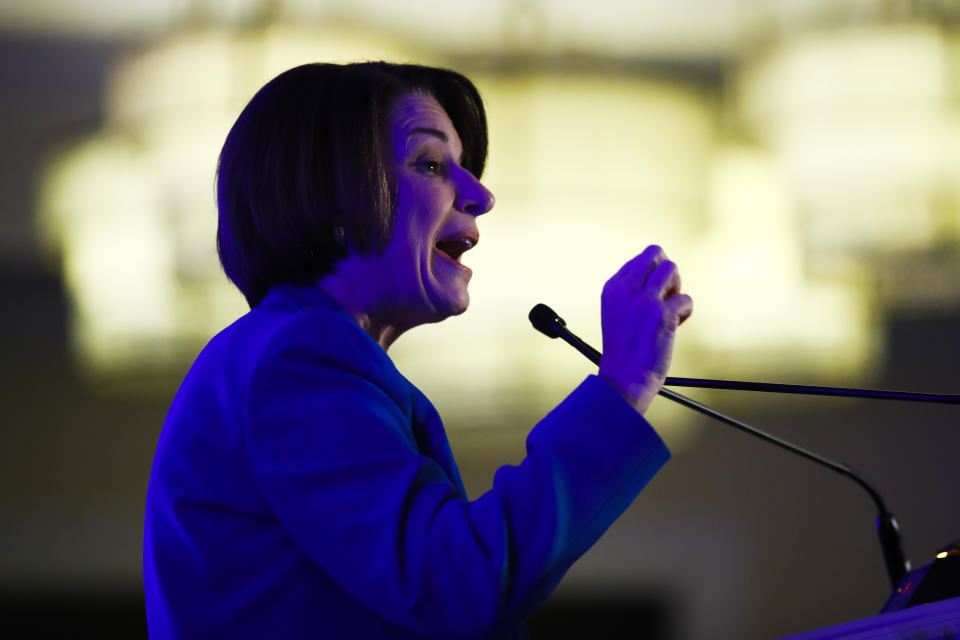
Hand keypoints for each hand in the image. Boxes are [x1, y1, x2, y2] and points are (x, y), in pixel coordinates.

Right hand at [598, 245, 692, 413]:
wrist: (624, 378)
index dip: (651, 277)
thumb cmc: (624, 350)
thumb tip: (660, 275)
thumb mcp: (618, 313)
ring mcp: (644, 299)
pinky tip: (674, 327)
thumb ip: (632, 293)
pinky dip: (685, 312)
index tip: (650, 299)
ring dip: (677, 287)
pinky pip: (686, 299)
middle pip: (655, 253)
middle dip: (666, 271)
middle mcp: (626, 288)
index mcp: (612, 288)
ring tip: (670, 308)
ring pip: (671, 268)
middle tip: (665, 295)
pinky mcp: (662, 313)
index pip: (638, 261)